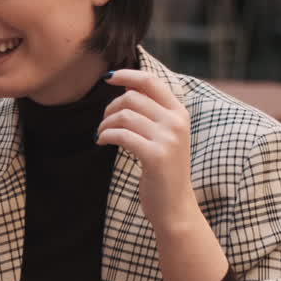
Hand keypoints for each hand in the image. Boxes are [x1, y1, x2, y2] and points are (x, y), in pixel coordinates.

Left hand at [96, 70, 200, 232]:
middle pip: (132, 97)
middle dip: (110, 107)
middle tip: (104, 123)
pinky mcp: (155, 155)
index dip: (127, 74)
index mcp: (179, 113)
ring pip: (124, 115)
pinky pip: (120, 135)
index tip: (107, 77)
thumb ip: (151, 112)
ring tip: (102, 134)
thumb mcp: (164, 136)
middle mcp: (177, 122)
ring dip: (105, 124)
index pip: (151, 81)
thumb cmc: (163, 170)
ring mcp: (168, 138)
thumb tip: (126, 86)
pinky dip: (105, 136)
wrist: (174, 206)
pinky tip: (101, 142)